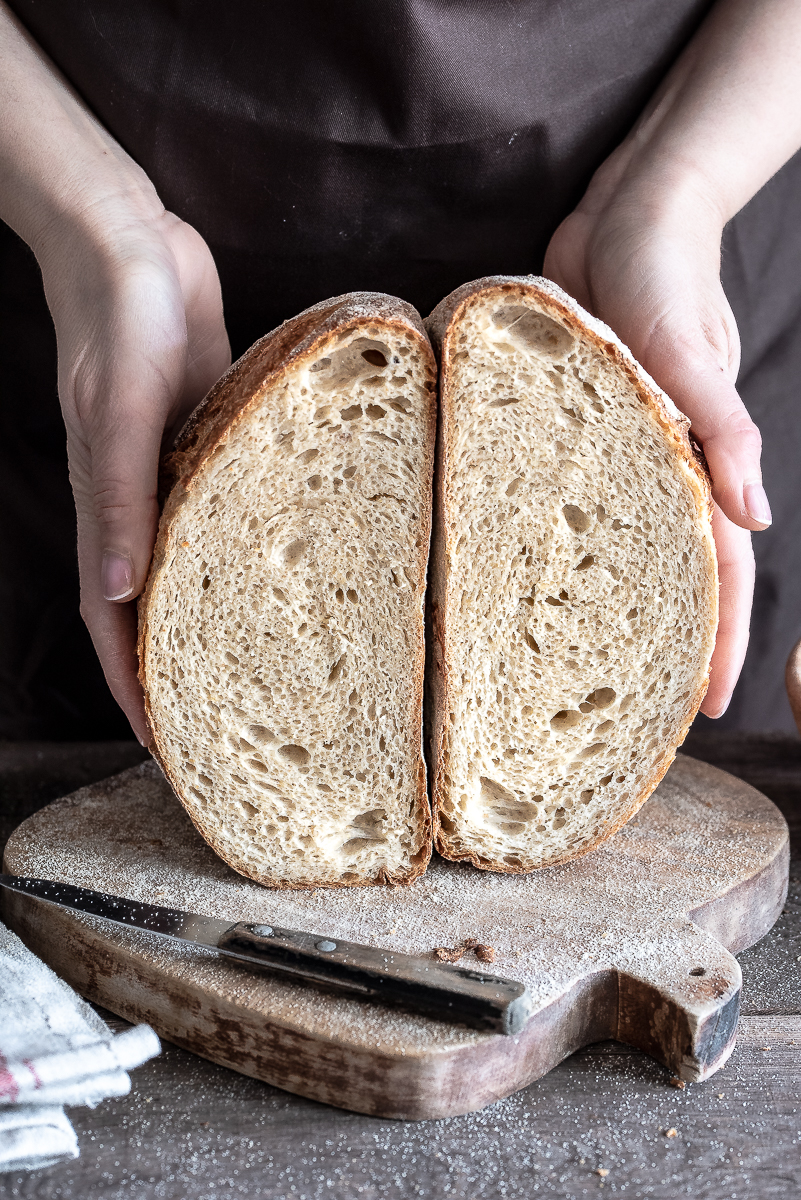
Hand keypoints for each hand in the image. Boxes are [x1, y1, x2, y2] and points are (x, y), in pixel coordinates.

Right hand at [38, 204, 229, 742]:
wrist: (133, 244)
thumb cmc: (121, 320)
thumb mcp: (122, 411)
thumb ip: (120, 499)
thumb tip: (115, 593)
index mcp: (108, 510)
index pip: (114, 626)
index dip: (135, 692)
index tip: (165, 752)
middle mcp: (141, 508)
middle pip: (155, 611)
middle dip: (181, 674)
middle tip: (224, 727)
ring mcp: (175, 479)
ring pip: (193, 570)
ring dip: (213, 621)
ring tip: (259, 670)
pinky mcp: (208, 445)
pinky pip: (225, 516)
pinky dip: (241, 555)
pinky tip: (281, 574)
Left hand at [544, 165, 758, 716]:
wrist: (628, 214)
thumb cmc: (662, 274)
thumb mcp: (690, 350)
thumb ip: (722, 430)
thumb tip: (756, 519)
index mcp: (695, 461)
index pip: (716, 571)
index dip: (713, 642)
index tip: (704, 708)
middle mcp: (659, 469)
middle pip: (667, 573)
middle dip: (661, 642)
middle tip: (632, 710)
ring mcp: (620, 452)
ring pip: (621, 546)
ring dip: (611, 603)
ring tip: (576, 664)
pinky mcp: (576, 427)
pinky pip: (572, 498)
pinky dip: (560, 541)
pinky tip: (528, 572)